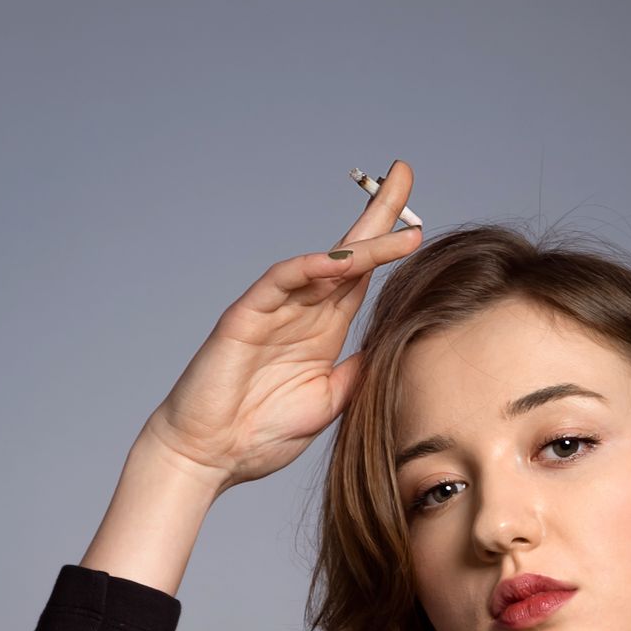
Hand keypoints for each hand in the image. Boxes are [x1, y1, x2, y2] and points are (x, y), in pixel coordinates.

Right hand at [144, 158, 422, 491]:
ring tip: (399, 223)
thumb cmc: (261, 435)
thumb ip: (358, 374)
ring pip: (322, 262)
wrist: (209, 457)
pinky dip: (311, 266)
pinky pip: (281, 280)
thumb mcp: (329, 404)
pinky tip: (343, 260)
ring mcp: (274, 309)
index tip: (422, 221)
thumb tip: (394, 347)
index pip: (362, 276)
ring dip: (362, 243)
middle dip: (378, 213)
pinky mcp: (246, 316)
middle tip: (405, 172)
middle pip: (347, 252)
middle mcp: (302, 311)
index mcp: (323, 330)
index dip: (390, 245)